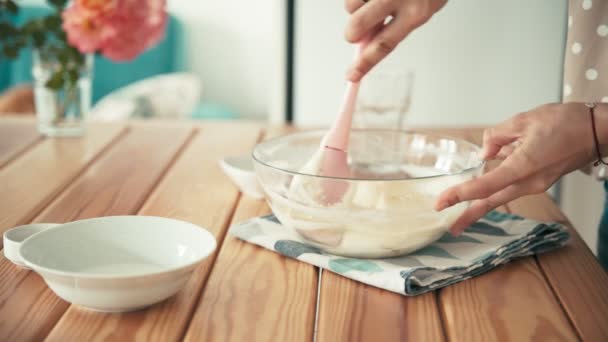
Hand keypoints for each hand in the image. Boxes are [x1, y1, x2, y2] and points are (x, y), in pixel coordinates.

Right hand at [344, 0, 446, 81]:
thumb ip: (396, 26)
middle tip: (354, 34)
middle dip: (351, 33)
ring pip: (350, 5)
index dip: (365, 63)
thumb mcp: (420, 9)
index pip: (384, 45)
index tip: (352, 75)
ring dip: (355, 6)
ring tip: (372, 0)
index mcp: (416, 14)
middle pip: (358, 25)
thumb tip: (368, 43)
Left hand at [435, 102, 607, 234]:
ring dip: (480, 199)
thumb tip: (484, 153)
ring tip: (459, 205)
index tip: (442, 202)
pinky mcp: (539, 180)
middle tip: (450, 227)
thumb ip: (496, 136)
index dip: (460, 194)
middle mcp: (529, 182)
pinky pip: (511, 183)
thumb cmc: (566, 123)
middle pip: (492, 201)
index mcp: (522, 167)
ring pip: (500, 194)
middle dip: (469, 214)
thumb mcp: (524, 120)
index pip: (484, 186)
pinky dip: (496, 181)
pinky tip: (491, 163)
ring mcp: (536, 184)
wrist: (598, 131)